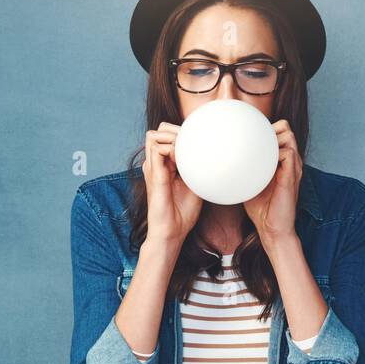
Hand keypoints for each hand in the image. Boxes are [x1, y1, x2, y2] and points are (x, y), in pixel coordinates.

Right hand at [142, 123, 202, 246]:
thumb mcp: (195, 184)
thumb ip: (197, 168)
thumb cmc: (183, 213)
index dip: (181, 134)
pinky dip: (172, 149)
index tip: (199, 146)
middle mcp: (155, 164)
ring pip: (154, 135)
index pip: (166, 134)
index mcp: (163, 165)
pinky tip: (184, 163)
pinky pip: (158, 149)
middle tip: (192, 148)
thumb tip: (212, 154)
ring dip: (172, 138)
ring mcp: (152, 168)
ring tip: (186, 155)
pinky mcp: (154, 175)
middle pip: (159, 130)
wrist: (172, 233)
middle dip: (176, 131)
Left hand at [243, 119, 302, 246]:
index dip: (266, 130)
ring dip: (272, 140)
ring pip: (288, 136)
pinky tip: (262, 166)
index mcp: (282, 161)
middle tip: (254, 146)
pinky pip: (288, 153)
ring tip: (259, 155)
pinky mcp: (292, 176)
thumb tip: (219, 162)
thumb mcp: (248, 183)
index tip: (250, 141)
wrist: (271, 229)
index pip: (279, 131)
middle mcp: (290, 161)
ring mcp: (293, 167)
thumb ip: (242, 169)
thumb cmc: (261, 209)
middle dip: (270, 130)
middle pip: (285, 128)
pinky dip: (274, 154)